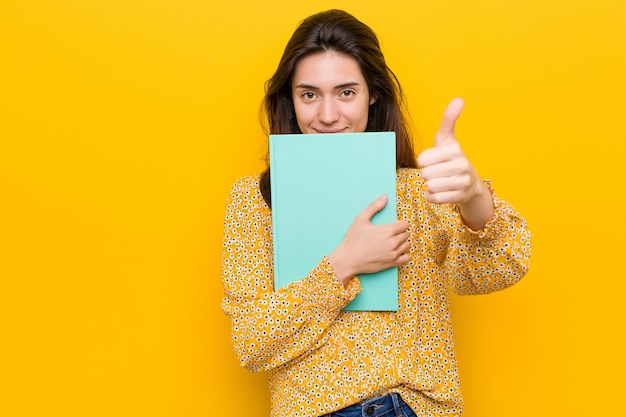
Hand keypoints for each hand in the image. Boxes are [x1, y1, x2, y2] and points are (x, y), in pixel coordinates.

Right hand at [328, 195, 409, 284]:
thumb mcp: (361, 219)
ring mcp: (393, 254)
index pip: (405, 224)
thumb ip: (374, 207)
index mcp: (388, 230)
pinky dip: (404, 254)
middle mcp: (393, 242)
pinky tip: (396, 251)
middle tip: (392, 232)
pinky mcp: (392, 263)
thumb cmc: (353, 239)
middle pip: (406, 234)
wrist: (348, 259)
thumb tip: (384, 197)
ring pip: (407, 245)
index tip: (395, 224)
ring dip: (403, 242)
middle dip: (401, 232)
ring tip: (393, 241)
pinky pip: (406, 258)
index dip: (400, 223)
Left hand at [417, 98, 493, 229]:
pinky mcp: (459, 197)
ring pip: (430, 186)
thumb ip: (449, 120)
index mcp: (455, 149)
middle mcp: (462, 165)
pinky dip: (432, 196)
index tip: (434, 160)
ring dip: (430, 185)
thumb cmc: (451, 158)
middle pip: (425, 173)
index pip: (422, 159)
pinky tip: (441, 191)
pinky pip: (434, 198)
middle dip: (427, 174)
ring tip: (440, 180)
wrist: (470, 183)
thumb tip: (459, 99)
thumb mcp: (447, 139)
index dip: (423, 161)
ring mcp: (462, 182)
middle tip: (438, 172)